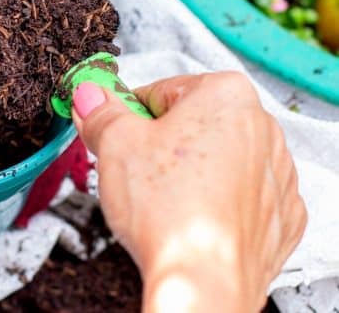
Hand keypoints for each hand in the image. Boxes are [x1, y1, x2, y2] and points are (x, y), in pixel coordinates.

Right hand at [71, 73, 305, 311]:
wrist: (204, 280)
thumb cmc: (169, 211)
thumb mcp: (114, 144)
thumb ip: (102, 111)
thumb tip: (91, 96)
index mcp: (225, 94)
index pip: (160, 91)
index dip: (129, 116)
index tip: (115, 133)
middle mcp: (262, 127)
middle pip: (191, 123)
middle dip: (159, 144)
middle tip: (134, 170)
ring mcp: (276, 173)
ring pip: (216, 160)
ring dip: (188, 173)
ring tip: (162, 200)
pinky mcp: (280, 214)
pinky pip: (238, 197)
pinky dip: (214, 203)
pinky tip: (190, 218)